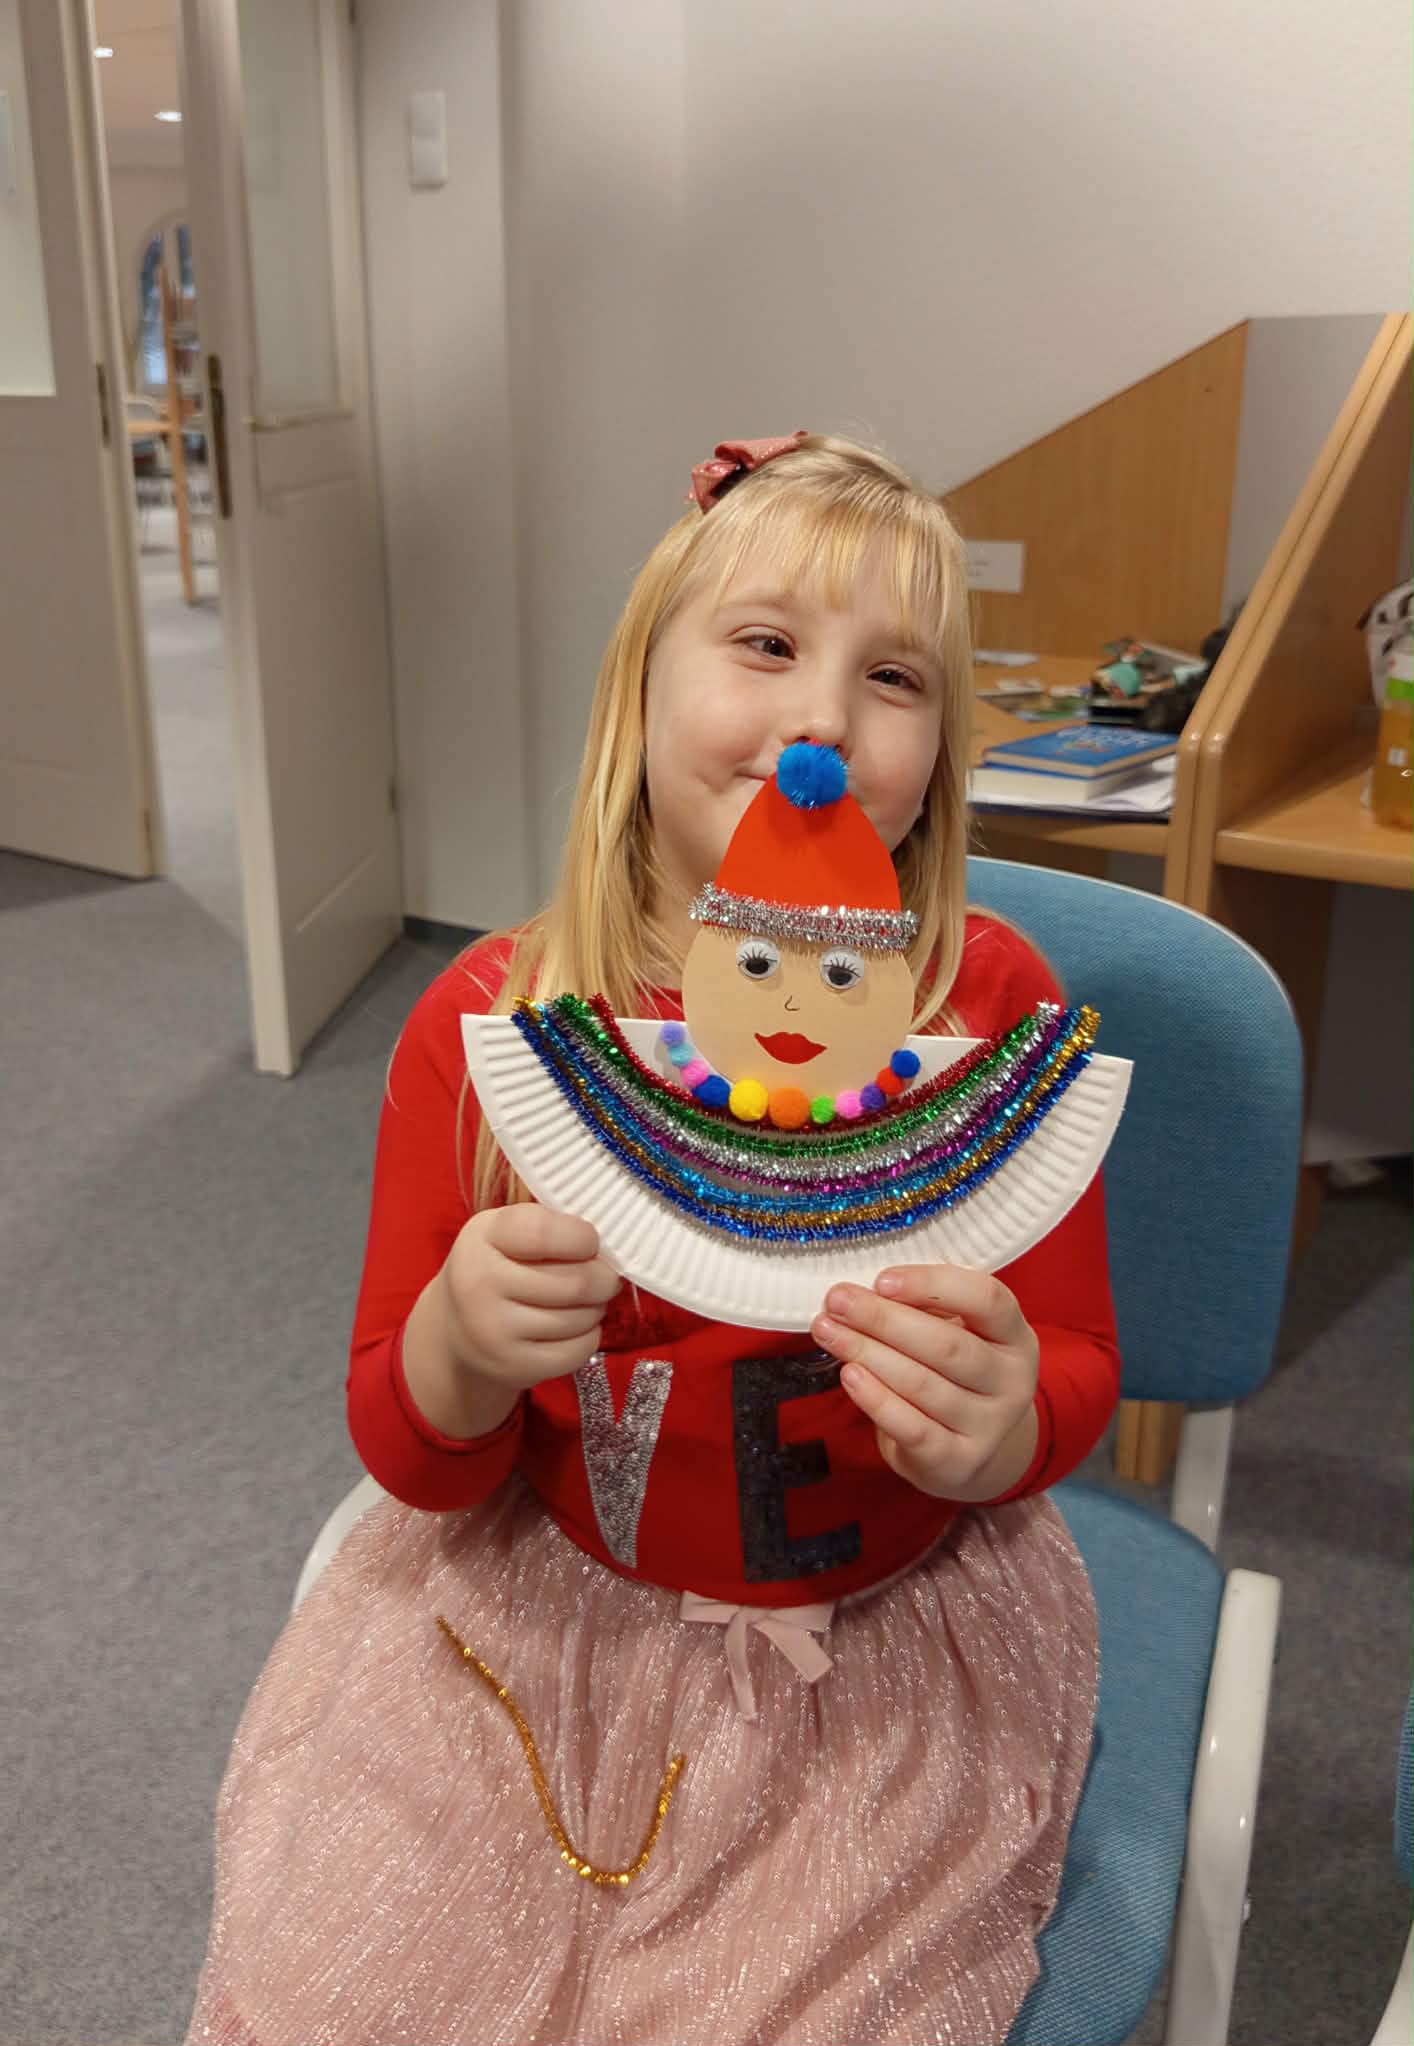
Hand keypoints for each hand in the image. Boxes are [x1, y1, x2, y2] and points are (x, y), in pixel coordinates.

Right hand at [440, 1204, 621, 1388]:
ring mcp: (493, 1331)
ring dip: (596, 1308)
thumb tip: (610, 1247)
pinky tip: (577, 1327)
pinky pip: (577, 1351)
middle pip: (574, 1282)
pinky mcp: (512, 1367)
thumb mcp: (506, 1232)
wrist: (456, 1328)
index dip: (581, 1237)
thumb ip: (550, 1226)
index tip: (590, 1242)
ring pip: (579, 1318)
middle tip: (606, 1278)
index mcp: (482, 1237)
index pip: (543, 1233)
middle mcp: (479, 1283)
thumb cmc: (497, 1266)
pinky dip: (589, 1337)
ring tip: (586, 1301)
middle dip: (603, 1279)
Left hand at [812, 1265, 1039, 1501]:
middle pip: (946, 1344)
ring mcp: (990, 1426)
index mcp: (1014, 1335)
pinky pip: (913, 1429)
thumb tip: (866, 1291)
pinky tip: (849, 1376)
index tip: (881, 1280)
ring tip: (829, 1332)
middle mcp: (1012, 1381)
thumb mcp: (956, 1333)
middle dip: (883, 1319)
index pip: (987, 1299)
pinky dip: (877, 1400)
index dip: (932, 1284)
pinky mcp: (960, 1461)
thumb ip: (925, 1309)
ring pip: (923, 1384)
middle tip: (837, 1301)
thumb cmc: (952, 1375)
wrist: (965, 1450)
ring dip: (868, 1354)